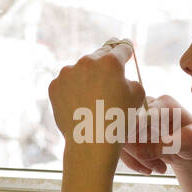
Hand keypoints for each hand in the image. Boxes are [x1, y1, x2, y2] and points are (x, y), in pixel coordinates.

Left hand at [48, 41, 144, 157]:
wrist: (91, 142)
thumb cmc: (118, 120)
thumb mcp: (137, 96)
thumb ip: (130, 79)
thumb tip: (121, 79)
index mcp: (110, 61)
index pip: (122, 49)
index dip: (126, 52)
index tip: (125, 52)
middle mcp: (86, 61)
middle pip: (99, 56)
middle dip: (105, 66)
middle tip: (108, 78)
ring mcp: (67, 73)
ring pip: (81, 70)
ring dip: (87, 78)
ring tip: (92, 99)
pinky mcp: (54, 86)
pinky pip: (66, 83)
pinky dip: (72, 91)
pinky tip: (79, 105)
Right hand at [119, 94, 191, 174]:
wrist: (189, 148)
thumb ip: (174, 143)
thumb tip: (147, 148)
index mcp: (164, 104)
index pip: (143, 114)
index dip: (136, 130)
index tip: (140, 150)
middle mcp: (147, 107)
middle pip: (129, 127)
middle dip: (142, 152)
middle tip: (161, 168)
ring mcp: (136, 118)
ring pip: (123, 139)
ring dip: (139, 159)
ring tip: (161, 169)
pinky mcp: (129, 131)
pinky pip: (121, 147)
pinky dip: (134, 162)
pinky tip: (149, 169)